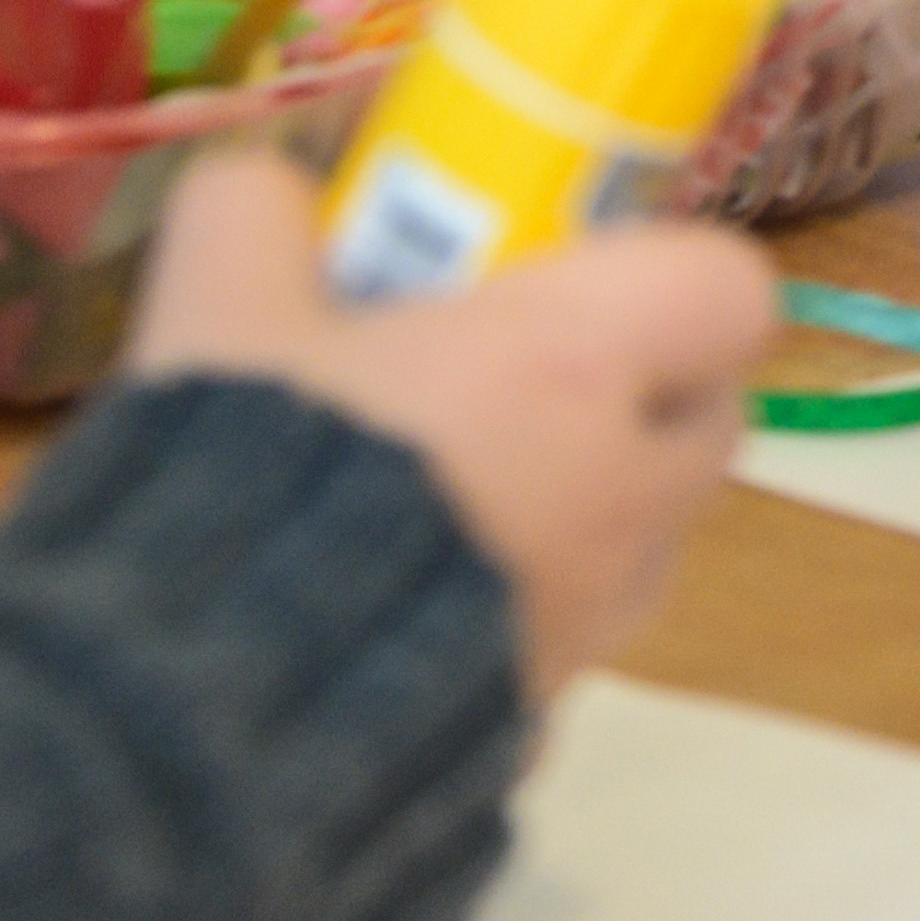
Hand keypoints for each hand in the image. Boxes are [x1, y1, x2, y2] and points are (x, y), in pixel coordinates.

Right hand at [120, 153, 768, 700]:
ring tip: (441, 493)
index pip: (733, 289)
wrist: (186, 727)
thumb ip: (257, 212)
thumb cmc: (235, 484)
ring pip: (643, 538)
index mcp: (575, 367)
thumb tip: (278, 193)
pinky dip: (514, 607)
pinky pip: (564, 637)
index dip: (666, 273)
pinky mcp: (542, 721)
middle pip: (705, 418)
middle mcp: (622, 495)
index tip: (569, 274)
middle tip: (509, 374)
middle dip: (632, 389)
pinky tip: (395, 602)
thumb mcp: (213, 304)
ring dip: (578, 505)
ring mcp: (594, 620)